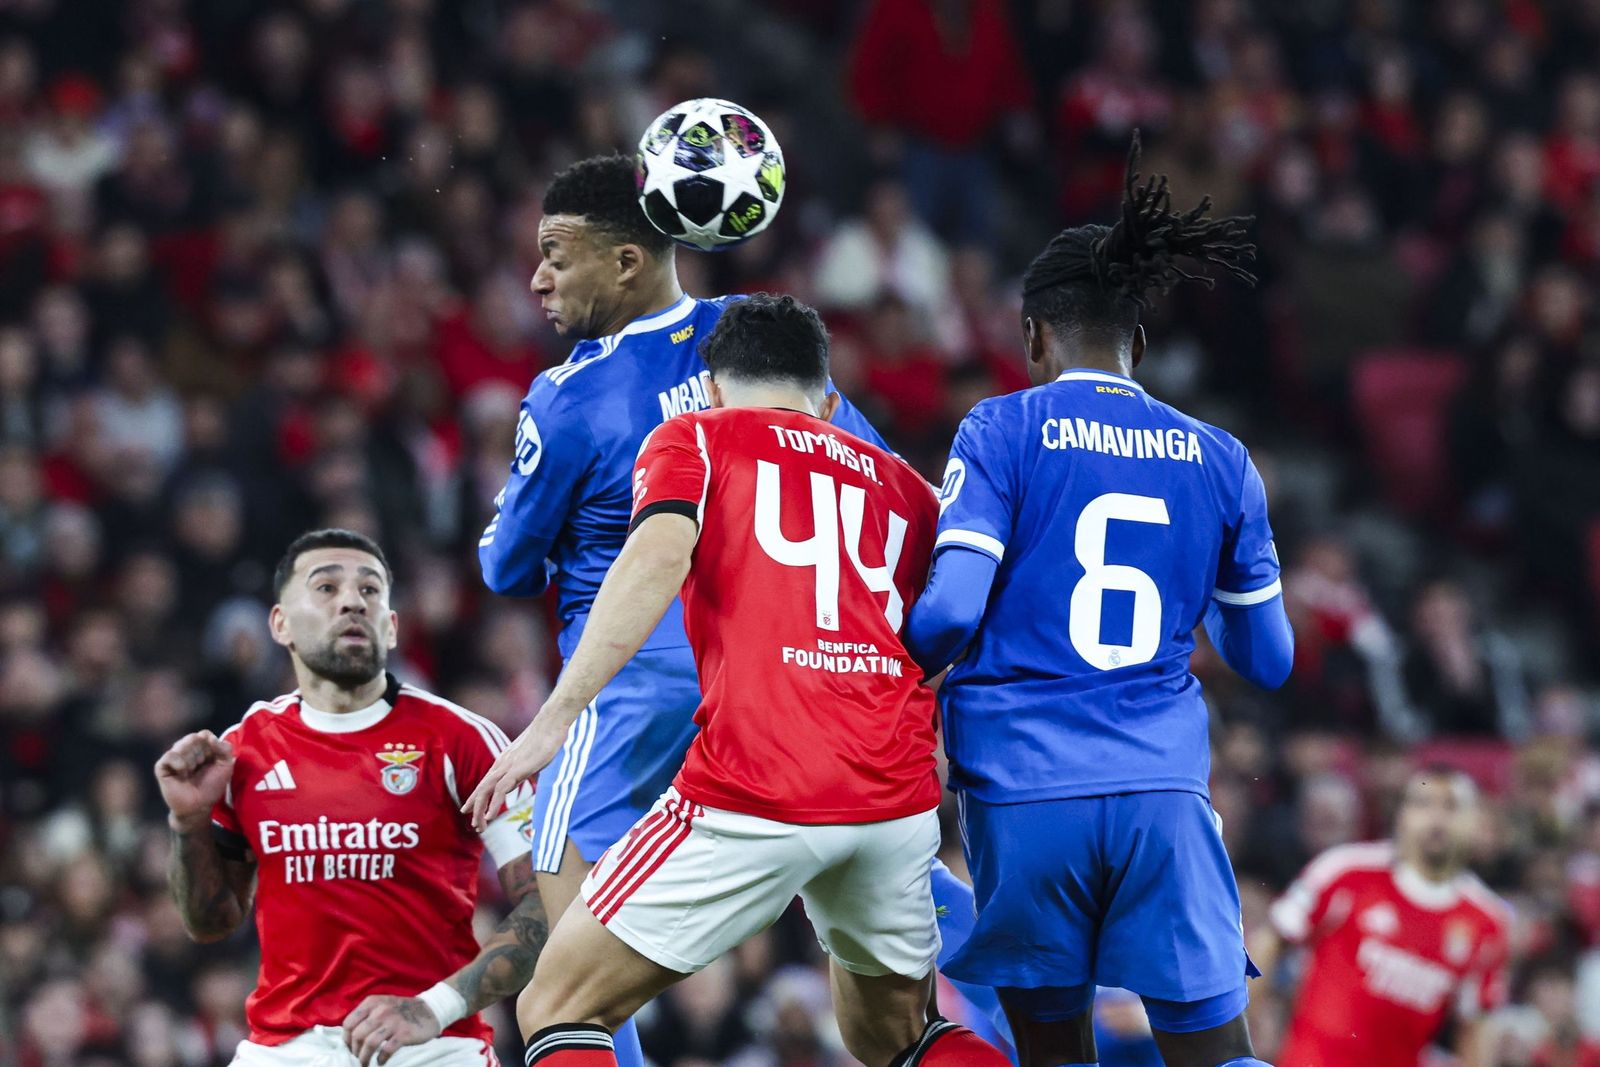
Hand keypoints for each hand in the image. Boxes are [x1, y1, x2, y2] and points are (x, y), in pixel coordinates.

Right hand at [155, 731, 234, 833]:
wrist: (199, 805)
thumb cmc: (212, 786)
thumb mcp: (226, 766)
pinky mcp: (162, 767)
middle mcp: (185, 749)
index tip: (212, 760)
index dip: (210, 746)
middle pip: (193, 738)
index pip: (204, 734)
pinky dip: (179, 763)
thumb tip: (209, 737)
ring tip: (191, 772)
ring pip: (181, 745)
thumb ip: (224, 748)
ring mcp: (173, 757)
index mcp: (200, 747)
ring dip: (191, 760)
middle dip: (201, 754)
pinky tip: (182, 773)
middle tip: (200, 767)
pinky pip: (170, 755)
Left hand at [342, 994, 440, 1064]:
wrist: (431, 1009)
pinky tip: (381, 1062)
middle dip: (355, 1051)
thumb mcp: (382, 1005)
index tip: (350, 1048)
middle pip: (357, 1036)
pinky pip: (386, 1050)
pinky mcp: (404, 1033)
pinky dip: (381, 1059)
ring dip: (364, 1058)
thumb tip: (349, 1038)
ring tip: (365, 1064)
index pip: (348, 1023)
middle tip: (358, 1058)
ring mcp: (393, 1021)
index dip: (346, 1039)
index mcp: (372, 1002)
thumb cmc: (402, 1010)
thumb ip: (366, 1016)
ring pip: (369, 1044)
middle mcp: (381, 1010)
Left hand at [462, 713, 567, 830]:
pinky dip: (493, 804)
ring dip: (481, 810)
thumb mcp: (532, 757)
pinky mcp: (516, 769)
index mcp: (504, 762)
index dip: (476, 798)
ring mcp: (507, 766)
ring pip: (486, 791)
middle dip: (475, 808)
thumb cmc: (546, 738)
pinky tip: (490, 816)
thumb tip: (522, 777)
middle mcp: (502, 764)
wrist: (551, 723)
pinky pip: (500, 790)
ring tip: (479, 826)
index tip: (470, 811)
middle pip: (482, 789)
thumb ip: (524, 768)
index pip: (486, 783)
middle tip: (474, 826)